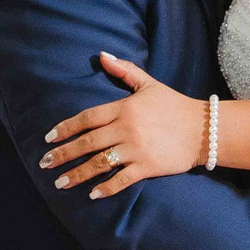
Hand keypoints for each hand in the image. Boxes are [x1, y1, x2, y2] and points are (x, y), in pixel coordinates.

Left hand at [41, 53, 206, 198]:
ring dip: (78, 174)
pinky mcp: (148, 166)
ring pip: (100, 163)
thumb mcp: (148, 84)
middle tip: (45, 163)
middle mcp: (127, 128)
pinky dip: (106, 188)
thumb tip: (101, 55)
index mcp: (124, 108)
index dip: (66, 128)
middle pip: (88, 142)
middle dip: (64, 154)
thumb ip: (124, 70)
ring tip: (60, 182)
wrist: (204, 128)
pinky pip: (122, 180)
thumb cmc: (174, 105)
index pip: (87, 118)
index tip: (49, 138)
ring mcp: (137, 149)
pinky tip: (92, 194)